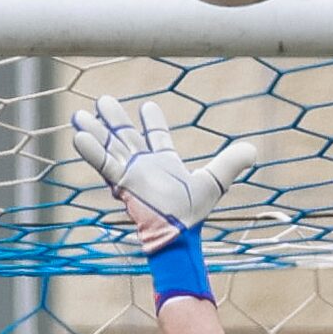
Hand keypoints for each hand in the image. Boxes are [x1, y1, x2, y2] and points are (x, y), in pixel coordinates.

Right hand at [72, 95, 255, 237]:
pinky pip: (104, 163)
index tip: (148, 107)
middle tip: (103, 101)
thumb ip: (229, 164)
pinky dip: (92, 150)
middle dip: (115, 120)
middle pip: (126, 137)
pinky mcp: (122, 182)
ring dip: (96, 130)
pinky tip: (79, 135)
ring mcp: (131, 173)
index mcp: (165, 163)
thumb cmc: (192, 212)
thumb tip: (254, 150)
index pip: (157, 137)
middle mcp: (145, 166)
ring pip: (110, 146)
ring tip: (79, 113)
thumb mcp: (213, 182)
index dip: (153, 122)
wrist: (177, 232)